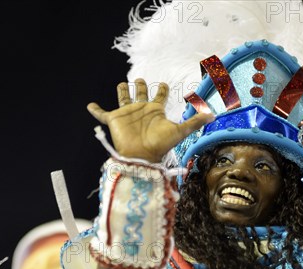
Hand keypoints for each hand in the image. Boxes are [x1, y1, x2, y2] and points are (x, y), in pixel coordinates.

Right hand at [87, 78, 214, 162]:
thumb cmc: (160, 145)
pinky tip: (89, 105)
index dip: (162, 89)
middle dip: (141, 85)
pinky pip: (102, 114)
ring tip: (122, 85)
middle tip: (141, 79)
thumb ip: (194, 122)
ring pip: (123, 98)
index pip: (159, 95)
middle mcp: (141, 110)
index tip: (163, 84)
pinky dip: (95, 110)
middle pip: (141, 93)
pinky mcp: (114, 120)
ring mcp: (127, 114)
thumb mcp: (179, 131)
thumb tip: (213, 115)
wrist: (141, 156)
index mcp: (155, 110)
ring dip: (122, 91)